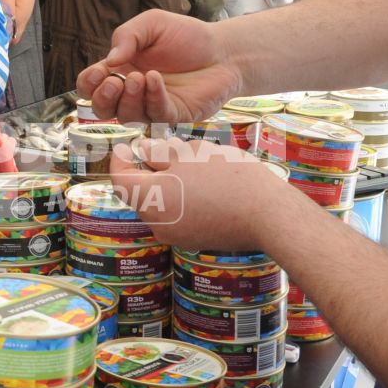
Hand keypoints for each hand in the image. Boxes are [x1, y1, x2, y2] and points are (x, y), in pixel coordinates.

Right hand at [75, 9, 235, 124]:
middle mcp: (132, 92)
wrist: (223, 50)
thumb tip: (109, 61)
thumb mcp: (152, 24)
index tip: (101, 71)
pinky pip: (155, 114)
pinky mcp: (173, 115)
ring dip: (129, 98)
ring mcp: (151, 106)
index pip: (91, 85)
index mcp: (121, 70)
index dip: (89, 83)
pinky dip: (152, 97)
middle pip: (102, 108)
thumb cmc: (187, 37)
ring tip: (141, 77)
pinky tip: (155, 79)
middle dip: (103, 98)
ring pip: (126, 116)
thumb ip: (127, 36)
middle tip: (116, 81)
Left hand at [111, 137, 288, 250]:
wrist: (267, 214)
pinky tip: (202, 185)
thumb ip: (160, 153)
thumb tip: (141, 151)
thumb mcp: (191, 154)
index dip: (120, 160)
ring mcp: (175, 236)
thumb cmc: (228, 177)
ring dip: (165, 185)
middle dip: (146, 171)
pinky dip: (180, 199)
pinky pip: (177, 216)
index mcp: (151, 199)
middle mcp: (157, 223)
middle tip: (163, 149)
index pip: (121, 180)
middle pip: (140, 193)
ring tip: (190, 165)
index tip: (126, 146)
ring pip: (159, 205)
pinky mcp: (193, 241)